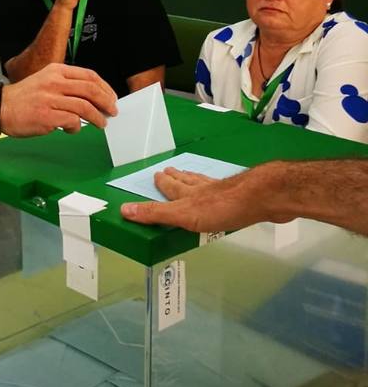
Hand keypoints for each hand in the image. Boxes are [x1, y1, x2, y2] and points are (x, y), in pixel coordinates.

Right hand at [0, 63, 116, 135]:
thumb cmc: (23, 98)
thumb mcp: (45, 81)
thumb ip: (66, 86)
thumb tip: (92, 98)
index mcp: (56, 71)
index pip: (89, 75)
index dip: (105, 88)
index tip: (111, 98)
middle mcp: (54, 82)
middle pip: (91, 90)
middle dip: (106, 102)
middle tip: (112, 112)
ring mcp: (50, 98)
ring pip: (85, 106)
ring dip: (98, 117)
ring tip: (101, 124)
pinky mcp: (47, 116)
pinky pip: (73, 121)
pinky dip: (78, 126)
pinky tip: (74, 129)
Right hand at [120, 165, 277, 231]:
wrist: (264, 197)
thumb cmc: (222, 207)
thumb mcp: (184, 215)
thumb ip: (156, 214)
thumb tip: (123, 210)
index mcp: (189, 194)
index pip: (171, 187)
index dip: (163, 182)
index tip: (156, 174)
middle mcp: (204, 188)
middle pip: (187, 180)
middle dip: (177, 177)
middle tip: (169, 171)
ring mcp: (225, 190)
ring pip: (205, 183)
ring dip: (195, 179)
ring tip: (190, 175)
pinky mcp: (244, 195)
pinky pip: (226, 190)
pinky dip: (220, 187)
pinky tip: (224, 188)